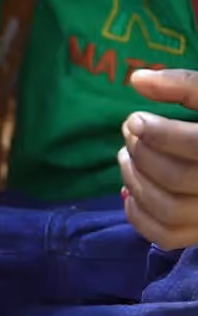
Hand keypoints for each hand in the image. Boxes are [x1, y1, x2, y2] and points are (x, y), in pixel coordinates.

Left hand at [121, 69, 197, 248]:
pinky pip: (166, 236)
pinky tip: (130, 192)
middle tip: (129, 133)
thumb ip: (185, 85)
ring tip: (125, 157)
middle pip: (177, 178)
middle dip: (143, 154)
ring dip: (134, 182)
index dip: (158, 133)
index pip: (196, 144)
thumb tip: (136, 79)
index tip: (134, 118)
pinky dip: (138, 216)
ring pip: (169, 209)